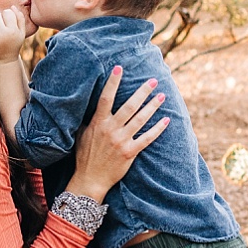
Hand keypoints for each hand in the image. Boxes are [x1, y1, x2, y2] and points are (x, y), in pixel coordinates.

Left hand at [0, 6, 26, 63]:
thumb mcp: (21, 33)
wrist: (3, 62)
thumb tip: (12, 7)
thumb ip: (19, 18)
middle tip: (0, 29)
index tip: (8, 24)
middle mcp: (1, 34)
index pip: (7, 12)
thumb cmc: (13, 44)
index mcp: (13, 31)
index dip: (7, 17)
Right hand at [66, 66, 168, 202]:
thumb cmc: (85, 156)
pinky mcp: (130, 152)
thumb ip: (88, 119)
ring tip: (162, 96)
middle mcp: (110, 129)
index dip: (113, 82)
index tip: (119, 68)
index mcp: (98, 123)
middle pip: (129, 106)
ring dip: (152, 106)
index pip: (106, 98)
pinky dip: (157, 129)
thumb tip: (90, 104)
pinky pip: (147, 138)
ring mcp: (121, 141)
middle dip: (142, 91)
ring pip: (140, 119)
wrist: (90, 179)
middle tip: (153, 80)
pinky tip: (166, 120)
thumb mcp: (81, 134)